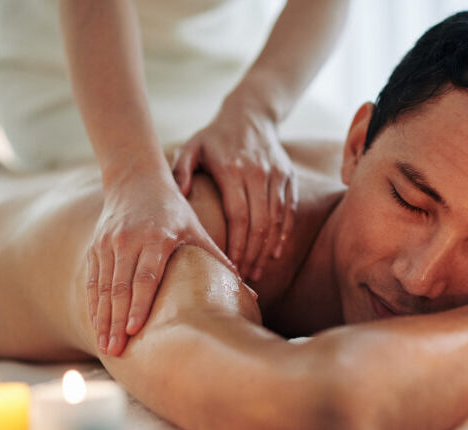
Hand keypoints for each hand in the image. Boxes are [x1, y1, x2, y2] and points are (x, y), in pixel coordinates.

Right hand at [87, 171, 236, 356]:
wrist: (135, 179)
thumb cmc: (174, 210)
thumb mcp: (197, 230)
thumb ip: (220, 260)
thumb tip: (254, 292)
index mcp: (157, 237)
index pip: (146, 276)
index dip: (139, 304)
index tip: (135, 330)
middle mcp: (129, 241)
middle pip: (121, 287)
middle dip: (117, 321)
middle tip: (117, 351)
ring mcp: (109, 244)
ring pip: (103, 287)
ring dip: (103, 318)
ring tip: (107, 347)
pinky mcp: (97, 247)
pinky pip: (93, 280)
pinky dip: (94, 304)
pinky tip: (97, 326)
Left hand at [172, 100, 296, 280]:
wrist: (250, 114)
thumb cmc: (215, 136)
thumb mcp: (192, 147)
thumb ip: (181, 169)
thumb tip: (179, 196)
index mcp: (233, 169)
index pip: (239, 216)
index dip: (237, 244)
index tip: (231, 266)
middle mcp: (258, 173)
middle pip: (259, 223)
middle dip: (253, 254)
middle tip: (245, 276)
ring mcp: (276, 175)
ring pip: (276, 220)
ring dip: (267, 249)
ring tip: (258, 270)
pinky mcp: (289, 177)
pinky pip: (289, 211)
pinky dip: (284, 234)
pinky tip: (275, 253)